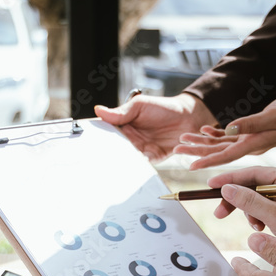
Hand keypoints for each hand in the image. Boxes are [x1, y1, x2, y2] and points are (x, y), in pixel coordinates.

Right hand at [94, 93, 216, 161]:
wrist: (188, 117)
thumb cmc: (163, 107)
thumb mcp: (139, 106)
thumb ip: (120, 112)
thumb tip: (98, 110)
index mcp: (123, 125)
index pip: (107, 132)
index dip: (98, 138)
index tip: (87, 144)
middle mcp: (130, 138)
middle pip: (115, 148)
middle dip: (106, 154)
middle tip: (94, 161)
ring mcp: (140, 149)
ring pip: (126, 157)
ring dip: (119, 162)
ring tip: (108, 168)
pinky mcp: (152, 157)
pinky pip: (142, 163)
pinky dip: (136, 167)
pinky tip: (130, 168)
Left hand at [173, 94, 275, 168]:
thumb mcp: (273, 116)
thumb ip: (252, 123)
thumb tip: (229, 128)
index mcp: (254, 145)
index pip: (227, 156)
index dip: (208, 161)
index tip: (191, 166)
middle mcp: (249, 147)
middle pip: (218, 152)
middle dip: (197, 151)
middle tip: (176, 147)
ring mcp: (249, 142)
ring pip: (221, 145)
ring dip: (202, 142)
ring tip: (183, 138)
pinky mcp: (250, 134)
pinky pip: (229, 138)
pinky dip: (216, 134)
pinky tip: (205, 130)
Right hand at [211, 167, 275, 275]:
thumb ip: (250, 201)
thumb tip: (227, 189)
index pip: (255, 172)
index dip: (231, 179)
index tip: (212, 186)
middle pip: (255, 185)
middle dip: (238, 200)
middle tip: (221, 212)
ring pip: (260, 200)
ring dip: (251, 213)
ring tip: (255, 227)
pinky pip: (269, 210)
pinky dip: (261, 220)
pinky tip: (262, 230)